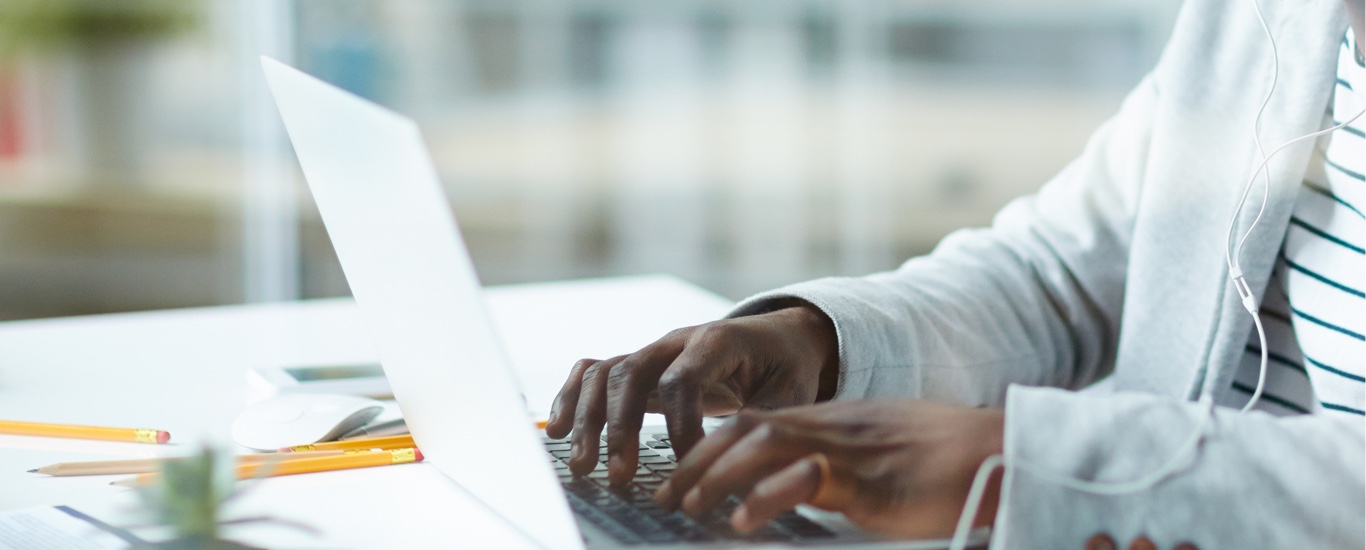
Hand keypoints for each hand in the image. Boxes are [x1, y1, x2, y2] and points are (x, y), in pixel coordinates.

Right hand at [543, 301, 839, 484]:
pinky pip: (593, 373)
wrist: (779, 338)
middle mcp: (676, 342)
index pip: (682, 380)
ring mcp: (653, 351)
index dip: (679, 425)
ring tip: (583, 466)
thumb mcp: (792, 393)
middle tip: (618, 475)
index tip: (688, 464)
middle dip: (620, 427)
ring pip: (605, 374)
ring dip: (588, 419)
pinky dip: (571, 398)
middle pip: (631, 373)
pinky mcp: (640, 366)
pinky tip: (557, 431)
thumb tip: (744, 465)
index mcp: (717, 341)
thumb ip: (765, 422)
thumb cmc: (787, 368)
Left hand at [653, 399, 1004, 538]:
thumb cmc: (951, 464)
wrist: (1004, 452)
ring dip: (718, 474)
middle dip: (699, 460)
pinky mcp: (870, 480)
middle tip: (667, 495)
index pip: (759, 421)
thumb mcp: (882, 460)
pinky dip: (768, 495)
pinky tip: (743, 519)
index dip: (715, 445)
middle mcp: (835, 427)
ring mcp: (851, 449)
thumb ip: (842, 470)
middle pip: (748, 428)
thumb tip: (807, 492)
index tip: (683, 473)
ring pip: (764, 444)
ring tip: (688, 506)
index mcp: (836, 421)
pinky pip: (808, 477)